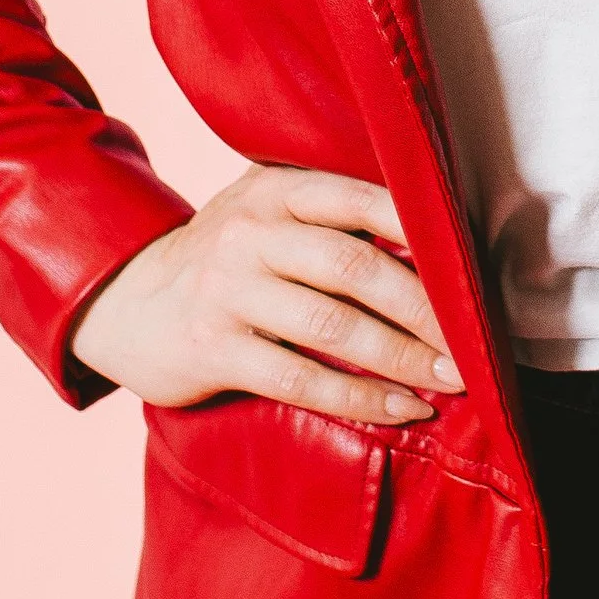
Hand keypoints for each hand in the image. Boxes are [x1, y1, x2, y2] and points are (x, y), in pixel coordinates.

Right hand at [69, 163, 462, 424]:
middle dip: (427, 310)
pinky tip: (403, 409)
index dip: (427, 235)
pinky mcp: (213, 348)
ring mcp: (229, 290)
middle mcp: (252, 233)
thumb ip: (330, 221)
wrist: (123, 303)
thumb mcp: (265, 217)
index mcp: (276, 190)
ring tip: (452, 379)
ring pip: (334, 325)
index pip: (365, 200)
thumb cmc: (225, 261)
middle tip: (475, 344)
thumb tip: (437, 248)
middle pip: (357, 267)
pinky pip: (301, 377)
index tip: (475, 273)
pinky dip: (361, 396)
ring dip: (403, 357)